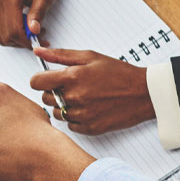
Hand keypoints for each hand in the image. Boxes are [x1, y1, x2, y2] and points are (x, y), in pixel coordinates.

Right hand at [0, 0, 59, 47]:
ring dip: (17, 37)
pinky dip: (11, 31)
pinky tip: (23, 23)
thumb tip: (34, 30)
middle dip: (22, 41)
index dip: (26, 41)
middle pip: (5, 34)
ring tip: (32, 28)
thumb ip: (38, 13)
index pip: (13, 29)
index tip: (39, 42)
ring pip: (1, 34)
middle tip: (38, 37)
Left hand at [27, 48, 154, 134]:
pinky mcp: (89, 128)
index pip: (36, 83)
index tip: (47, 79)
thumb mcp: (90, 57)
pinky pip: (70, 125)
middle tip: (71, 86)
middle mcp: (74, 97)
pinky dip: (76, 118)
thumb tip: (37, 52)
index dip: (40, 80)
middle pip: (45, 99)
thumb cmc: (119, 73)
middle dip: (53, 92)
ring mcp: (82, 115)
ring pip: (57, 113)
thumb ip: (61, 55)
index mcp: (73, 77)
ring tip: (82, 97)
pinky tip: (89, 108)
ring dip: (64, 106)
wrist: (143, 93)